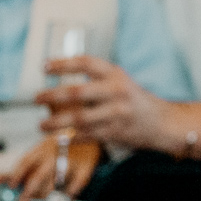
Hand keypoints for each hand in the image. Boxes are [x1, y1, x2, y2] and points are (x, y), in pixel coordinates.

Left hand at [11, 135, 101, 197]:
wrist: (93, 126)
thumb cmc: (66, 139)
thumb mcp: (47, 143)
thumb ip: (33, 159)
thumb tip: (16, 179)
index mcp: (43, 146)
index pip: (25, 162)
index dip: (17, 175)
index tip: (12, 186)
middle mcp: (55, 152)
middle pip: (39, 176)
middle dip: (30, 193)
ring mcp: (71, 159)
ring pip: (56, 182)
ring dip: (49, 195)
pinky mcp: (86, 164)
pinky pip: (77, 183)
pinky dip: (72, 192)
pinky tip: (68, 196)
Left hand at [37, 56, 173, 151]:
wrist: (164, 123)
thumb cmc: (137, 101)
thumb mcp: (121, 82)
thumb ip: (96, 80)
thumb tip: (60, 81)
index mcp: (116, 75)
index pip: (85, 63)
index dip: (62, 64)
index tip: (44, 67)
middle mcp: (116, 92)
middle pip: (77, 92)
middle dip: (52, 95)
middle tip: (36, 98)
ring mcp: (116, 113)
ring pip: (78, 118)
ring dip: (55, 123)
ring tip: (42, 125)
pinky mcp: (116, 132)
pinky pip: (87, 134)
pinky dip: (71, 136)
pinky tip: (61, 137)